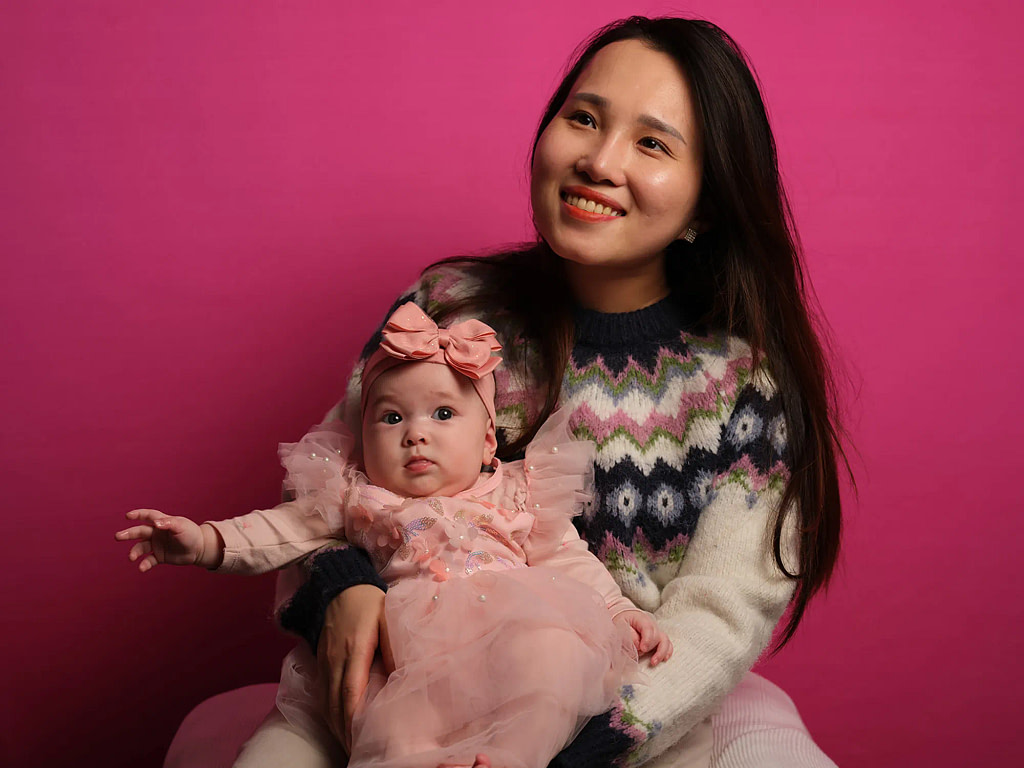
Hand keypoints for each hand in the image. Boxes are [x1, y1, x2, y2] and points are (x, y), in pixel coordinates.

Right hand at [114, 509, 220, 570]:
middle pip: (140, 531)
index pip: (148, 516)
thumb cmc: (191, 534)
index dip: (138, 514)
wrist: (200, 549)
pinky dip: (144, 564)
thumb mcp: (182, 526)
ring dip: (135, 551)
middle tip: (118, 536)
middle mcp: (156, 533)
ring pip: (141, 547)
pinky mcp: (159, 557)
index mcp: (162, 522)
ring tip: (131, 557)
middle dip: (128, 533)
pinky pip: (149, 560)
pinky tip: (142, 568)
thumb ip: (169, 523)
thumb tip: (155, 523)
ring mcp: (157, 545)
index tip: (128, 516)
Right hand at [318, 584, 392, 752]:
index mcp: (354, 648)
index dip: (353, 716)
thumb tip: (401, 673)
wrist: (340, 586)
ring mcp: (325, 661)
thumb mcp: (388, 617)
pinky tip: (339, 726)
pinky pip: (322, 693)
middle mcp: (335, 659)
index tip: (361, 737)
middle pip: (335, 702)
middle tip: (357, 752)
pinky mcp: (321, 662)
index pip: (350, 689)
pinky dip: (329, 713)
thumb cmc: (369, 602)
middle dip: (344, 730)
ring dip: (336, 726)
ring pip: (326, 701)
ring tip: (349, 746)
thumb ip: (393, 644)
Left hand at [614, 609, 673, 665]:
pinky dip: (666, 652)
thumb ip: (628, 634)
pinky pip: (667, 645)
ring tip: (654, 662)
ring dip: (661, 652)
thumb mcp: (619, 625)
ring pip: (665, 641)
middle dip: (650, 646)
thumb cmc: (622, 623)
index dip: (648, 639)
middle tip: (641, 651)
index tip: (643, 648)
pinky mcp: (658, 639)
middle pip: (656, 636)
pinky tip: (663, 659)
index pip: (649, 628)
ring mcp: (656, 632)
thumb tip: (638, 644)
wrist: (623, 621)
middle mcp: (652, 624)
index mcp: (641, 618)